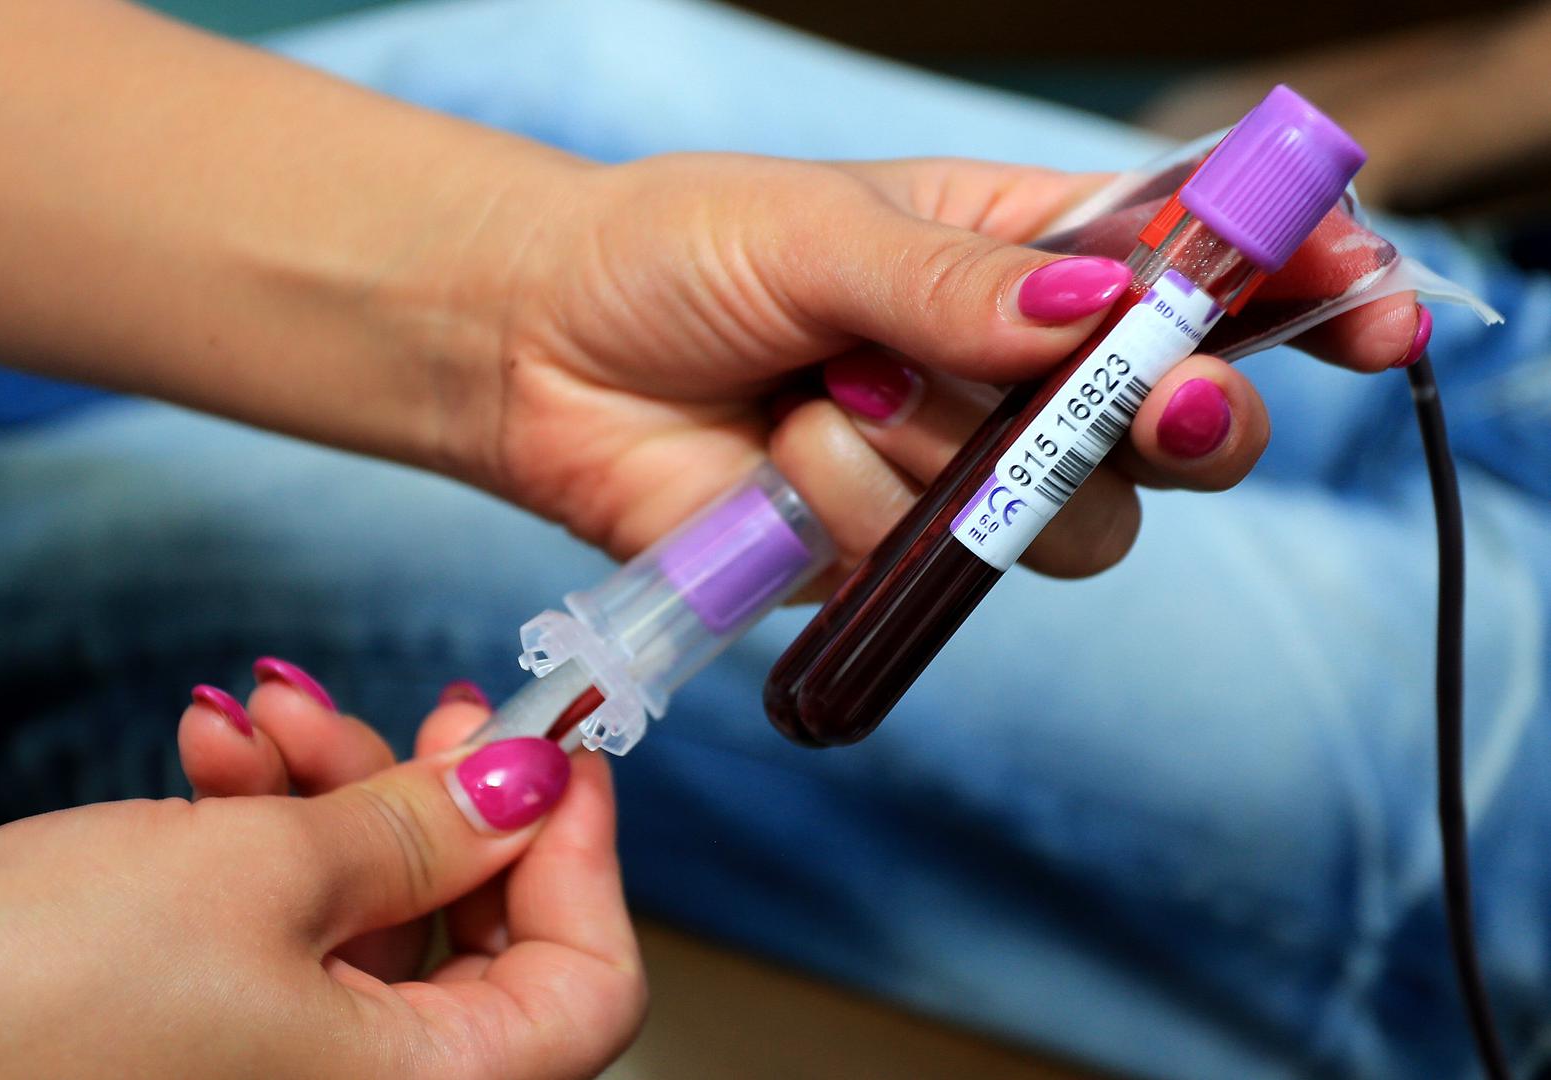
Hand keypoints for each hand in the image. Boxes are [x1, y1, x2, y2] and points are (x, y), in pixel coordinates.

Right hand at [0, 664, 643, 1079]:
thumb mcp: (261, 877)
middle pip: (485, 941)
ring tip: (267, 709)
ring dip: (339, 793)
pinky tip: (214, 756)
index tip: (555, 746)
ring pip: (381, 916)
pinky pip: (291, 929)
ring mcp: (287, 1075)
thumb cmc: (26, 1003)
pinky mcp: (214, 1037)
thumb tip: (530, 784)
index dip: (583, 854)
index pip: (588, 988)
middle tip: (436, 711)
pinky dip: (269, 836)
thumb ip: (424, 829)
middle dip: (450, 804)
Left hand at [443, 153, 1424, 580]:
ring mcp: (950, 478)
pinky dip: (849, 507)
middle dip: (1175, 419)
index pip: (1189, 273)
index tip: (1370, 303)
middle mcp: (1005, 376)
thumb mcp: (822, 233)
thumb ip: (964, 286)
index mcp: (1017, 257)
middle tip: (1158, 403)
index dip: (1294, 290)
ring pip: (1060, 519)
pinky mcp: (883, 558)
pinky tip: (776, 452)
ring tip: (826, 389)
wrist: (539, 352)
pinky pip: (927, 565)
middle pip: (1169, 429)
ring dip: (942, 458)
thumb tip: (1108, 311)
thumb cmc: (673, 254)